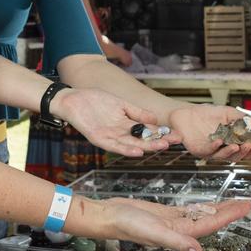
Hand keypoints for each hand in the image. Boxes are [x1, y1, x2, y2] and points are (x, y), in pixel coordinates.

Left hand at [50, 87, 180, 155]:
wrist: (73, 99)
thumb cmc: (95, 100)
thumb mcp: (121, 104)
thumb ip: (137, 112)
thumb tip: (155, 119)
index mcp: (126, 125)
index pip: (148, 131)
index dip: (162, 133)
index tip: (177, 134)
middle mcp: (120, 134)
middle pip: (143, 140)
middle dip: (158, 141)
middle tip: (174, 142)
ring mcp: (110, 137)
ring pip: (131, 144)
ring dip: (146, 147)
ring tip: (161, 147)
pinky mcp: (99, 139)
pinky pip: (114, 146)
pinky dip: (126, 149)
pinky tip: (138, 151)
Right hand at [102, 197, 250, 250]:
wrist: (109, 216)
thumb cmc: (128, 224)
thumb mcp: (155, 231)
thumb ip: (177, 242)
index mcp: (180, 233)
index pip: (211, 223)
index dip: (230, 215)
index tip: (245, 206)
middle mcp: (179, 229)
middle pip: (210, 219)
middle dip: (229, 211)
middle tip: (246, 202)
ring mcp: (171, 221)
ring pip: (200, 214)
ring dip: (216, 208)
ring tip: (232, 202)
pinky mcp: (163, 214)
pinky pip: (186, 210)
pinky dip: (197, 206)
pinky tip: (204, 204)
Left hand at [168, 106, 250, 161]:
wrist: (188, 111)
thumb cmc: (208, 114)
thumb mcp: (228, 113)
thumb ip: (242, 118)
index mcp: (230, 142)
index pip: (244, 150)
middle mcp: (221, 149)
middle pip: (235, 157)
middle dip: (244, 152)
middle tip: (249, 144)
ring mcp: (210, 151)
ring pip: (223, 157)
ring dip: (231, 152)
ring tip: (237, 145)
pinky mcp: (199, 150)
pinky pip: (208, 151)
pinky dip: (214, 147)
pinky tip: (219, 141)